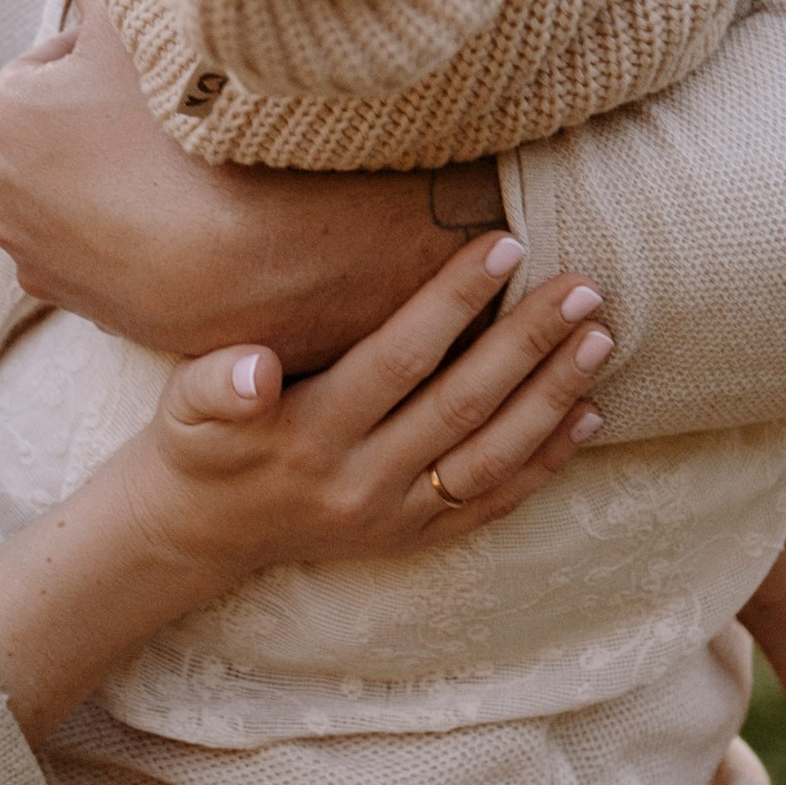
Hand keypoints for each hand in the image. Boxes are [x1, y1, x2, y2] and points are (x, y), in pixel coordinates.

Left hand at [0, 0, 499, 367]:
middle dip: (109, 123)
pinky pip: (107, 250)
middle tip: (180, 123)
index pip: (58, 66)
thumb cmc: (180, 135)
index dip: (117, 62)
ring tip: (185, 173)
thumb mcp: (131, 21)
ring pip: (85, 192)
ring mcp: (36, 260)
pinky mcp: (77, 306)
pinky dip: (135, 235)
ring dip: (122, 180)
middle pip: (65, 132)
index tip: (164, 75)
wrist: (245, 261)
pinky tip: (181, 221)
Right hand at [126, 230, 609, 584]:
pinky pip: (493, 502)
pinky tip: (589, 414)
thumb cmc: (196, 445)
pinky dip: (546, 461)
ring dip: (553, 397)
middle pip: (462, 405)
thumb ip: (219, 384)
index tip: (504, 245)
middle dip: (528, 342)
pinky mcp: (413, 539)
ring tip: (599, 338)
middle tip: (583, 285)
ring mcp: (394, 518)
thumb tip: (255, 368)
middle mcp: (361, 483)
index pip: (399, 358)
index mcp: (310, 435)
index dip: (454, 301)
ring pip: (492, 457)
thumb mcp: (186, 407)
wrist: (196, 534)